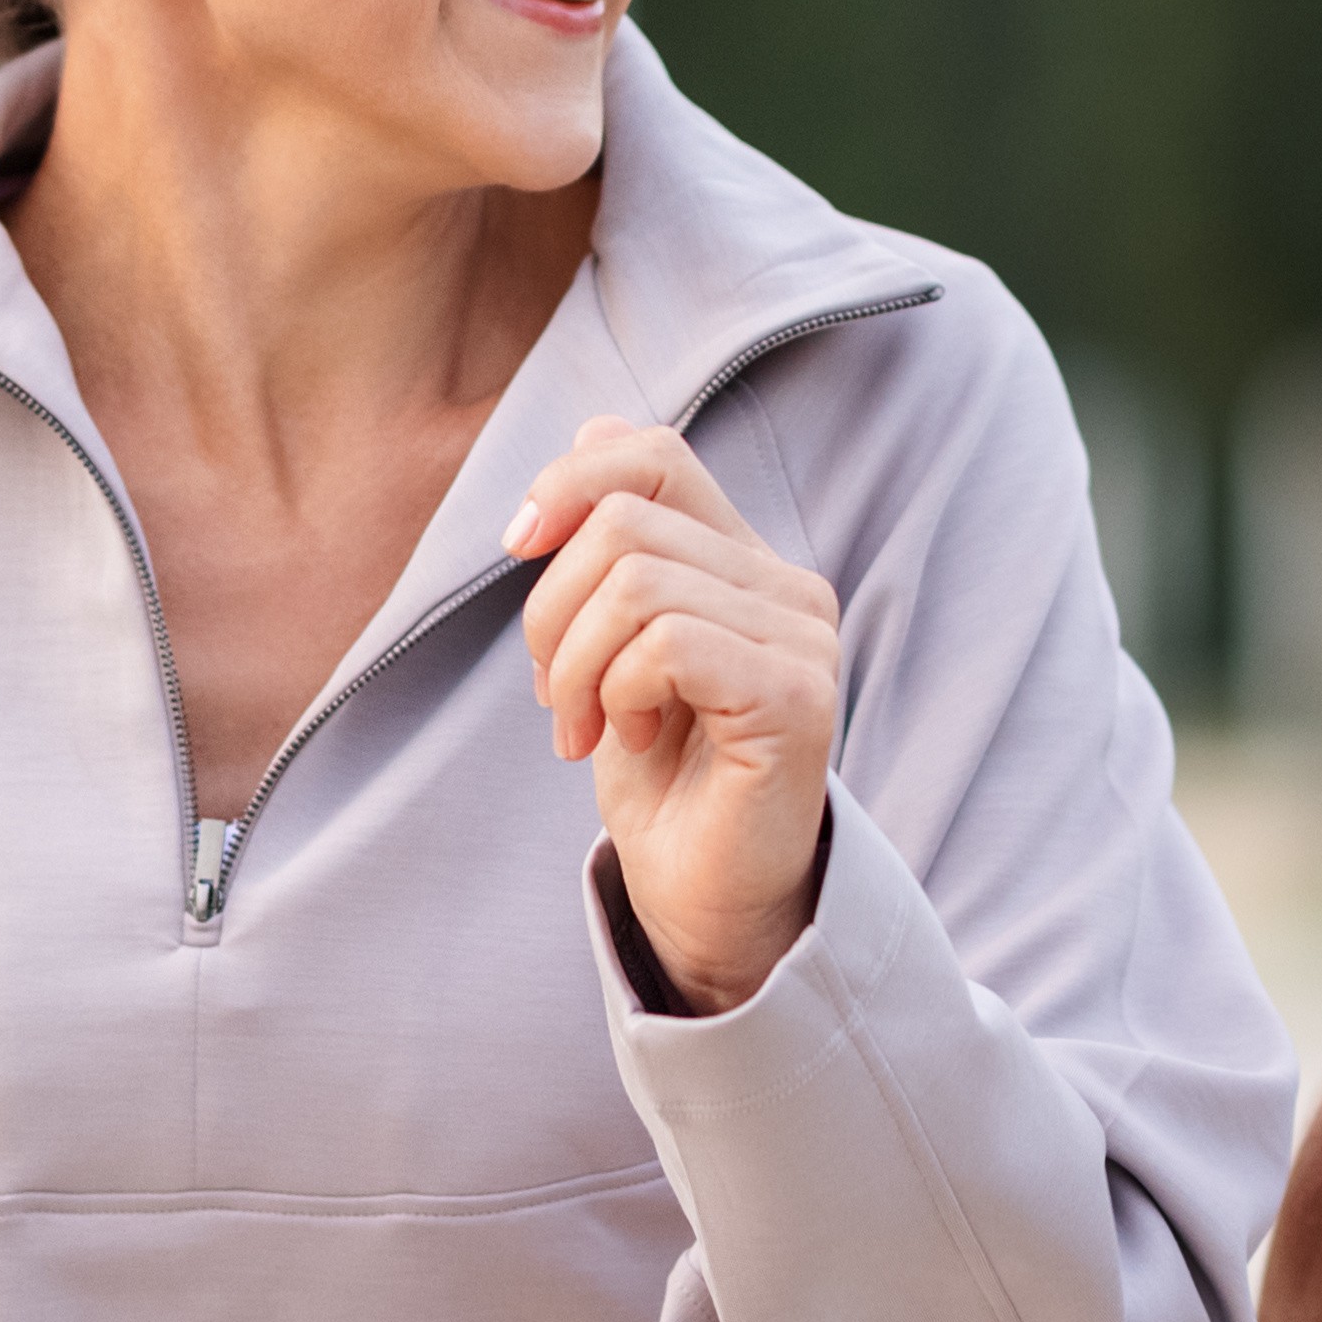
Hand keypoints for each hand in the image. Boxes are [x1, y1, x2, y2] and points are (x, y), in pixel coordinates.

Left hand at [505, 417, 845, 1007]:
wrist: (702, 895)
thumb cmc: (659, 776)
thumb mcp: (611, 644)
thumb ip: (613, 546)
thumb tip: (590, 426)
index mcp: (745, 561)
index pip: (654, 452)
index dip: (567, 481)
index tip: (517, 549)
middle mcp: (790, 588)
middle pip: (624, 521)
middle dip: (551, 611)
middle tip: (558, 697)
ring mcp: (804, 642)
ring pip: (636, 581)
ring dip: (577, 664)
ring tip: (589, 725)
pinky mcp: (798, 700)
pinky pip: (668, 643)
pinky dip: (619, 692)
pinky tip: (630, 741)